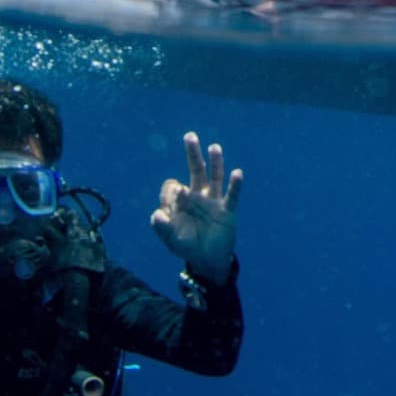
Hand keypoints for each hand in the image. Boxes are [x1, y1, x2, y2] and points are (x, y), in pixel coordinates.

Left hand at [151, 132, 241, 278]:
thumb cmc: (188, 245)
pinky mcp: (226, 211)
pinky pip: (231, 196)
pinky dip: (234, 185)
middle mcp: (197, 196)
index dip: (171, 192)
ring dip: (215, 163)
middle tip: (189, 136)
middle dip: (192, 154)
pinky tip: (237, 173)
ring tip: (214, 147)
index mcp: (181, 201)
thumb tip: (157, 213)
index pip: (173, 186)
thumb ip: (162, 227)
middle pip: (195, 170)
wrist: (208, 259)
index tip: (173, 204)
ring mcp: (213, 202)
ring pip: (214, 178)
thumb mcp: (171, 239)